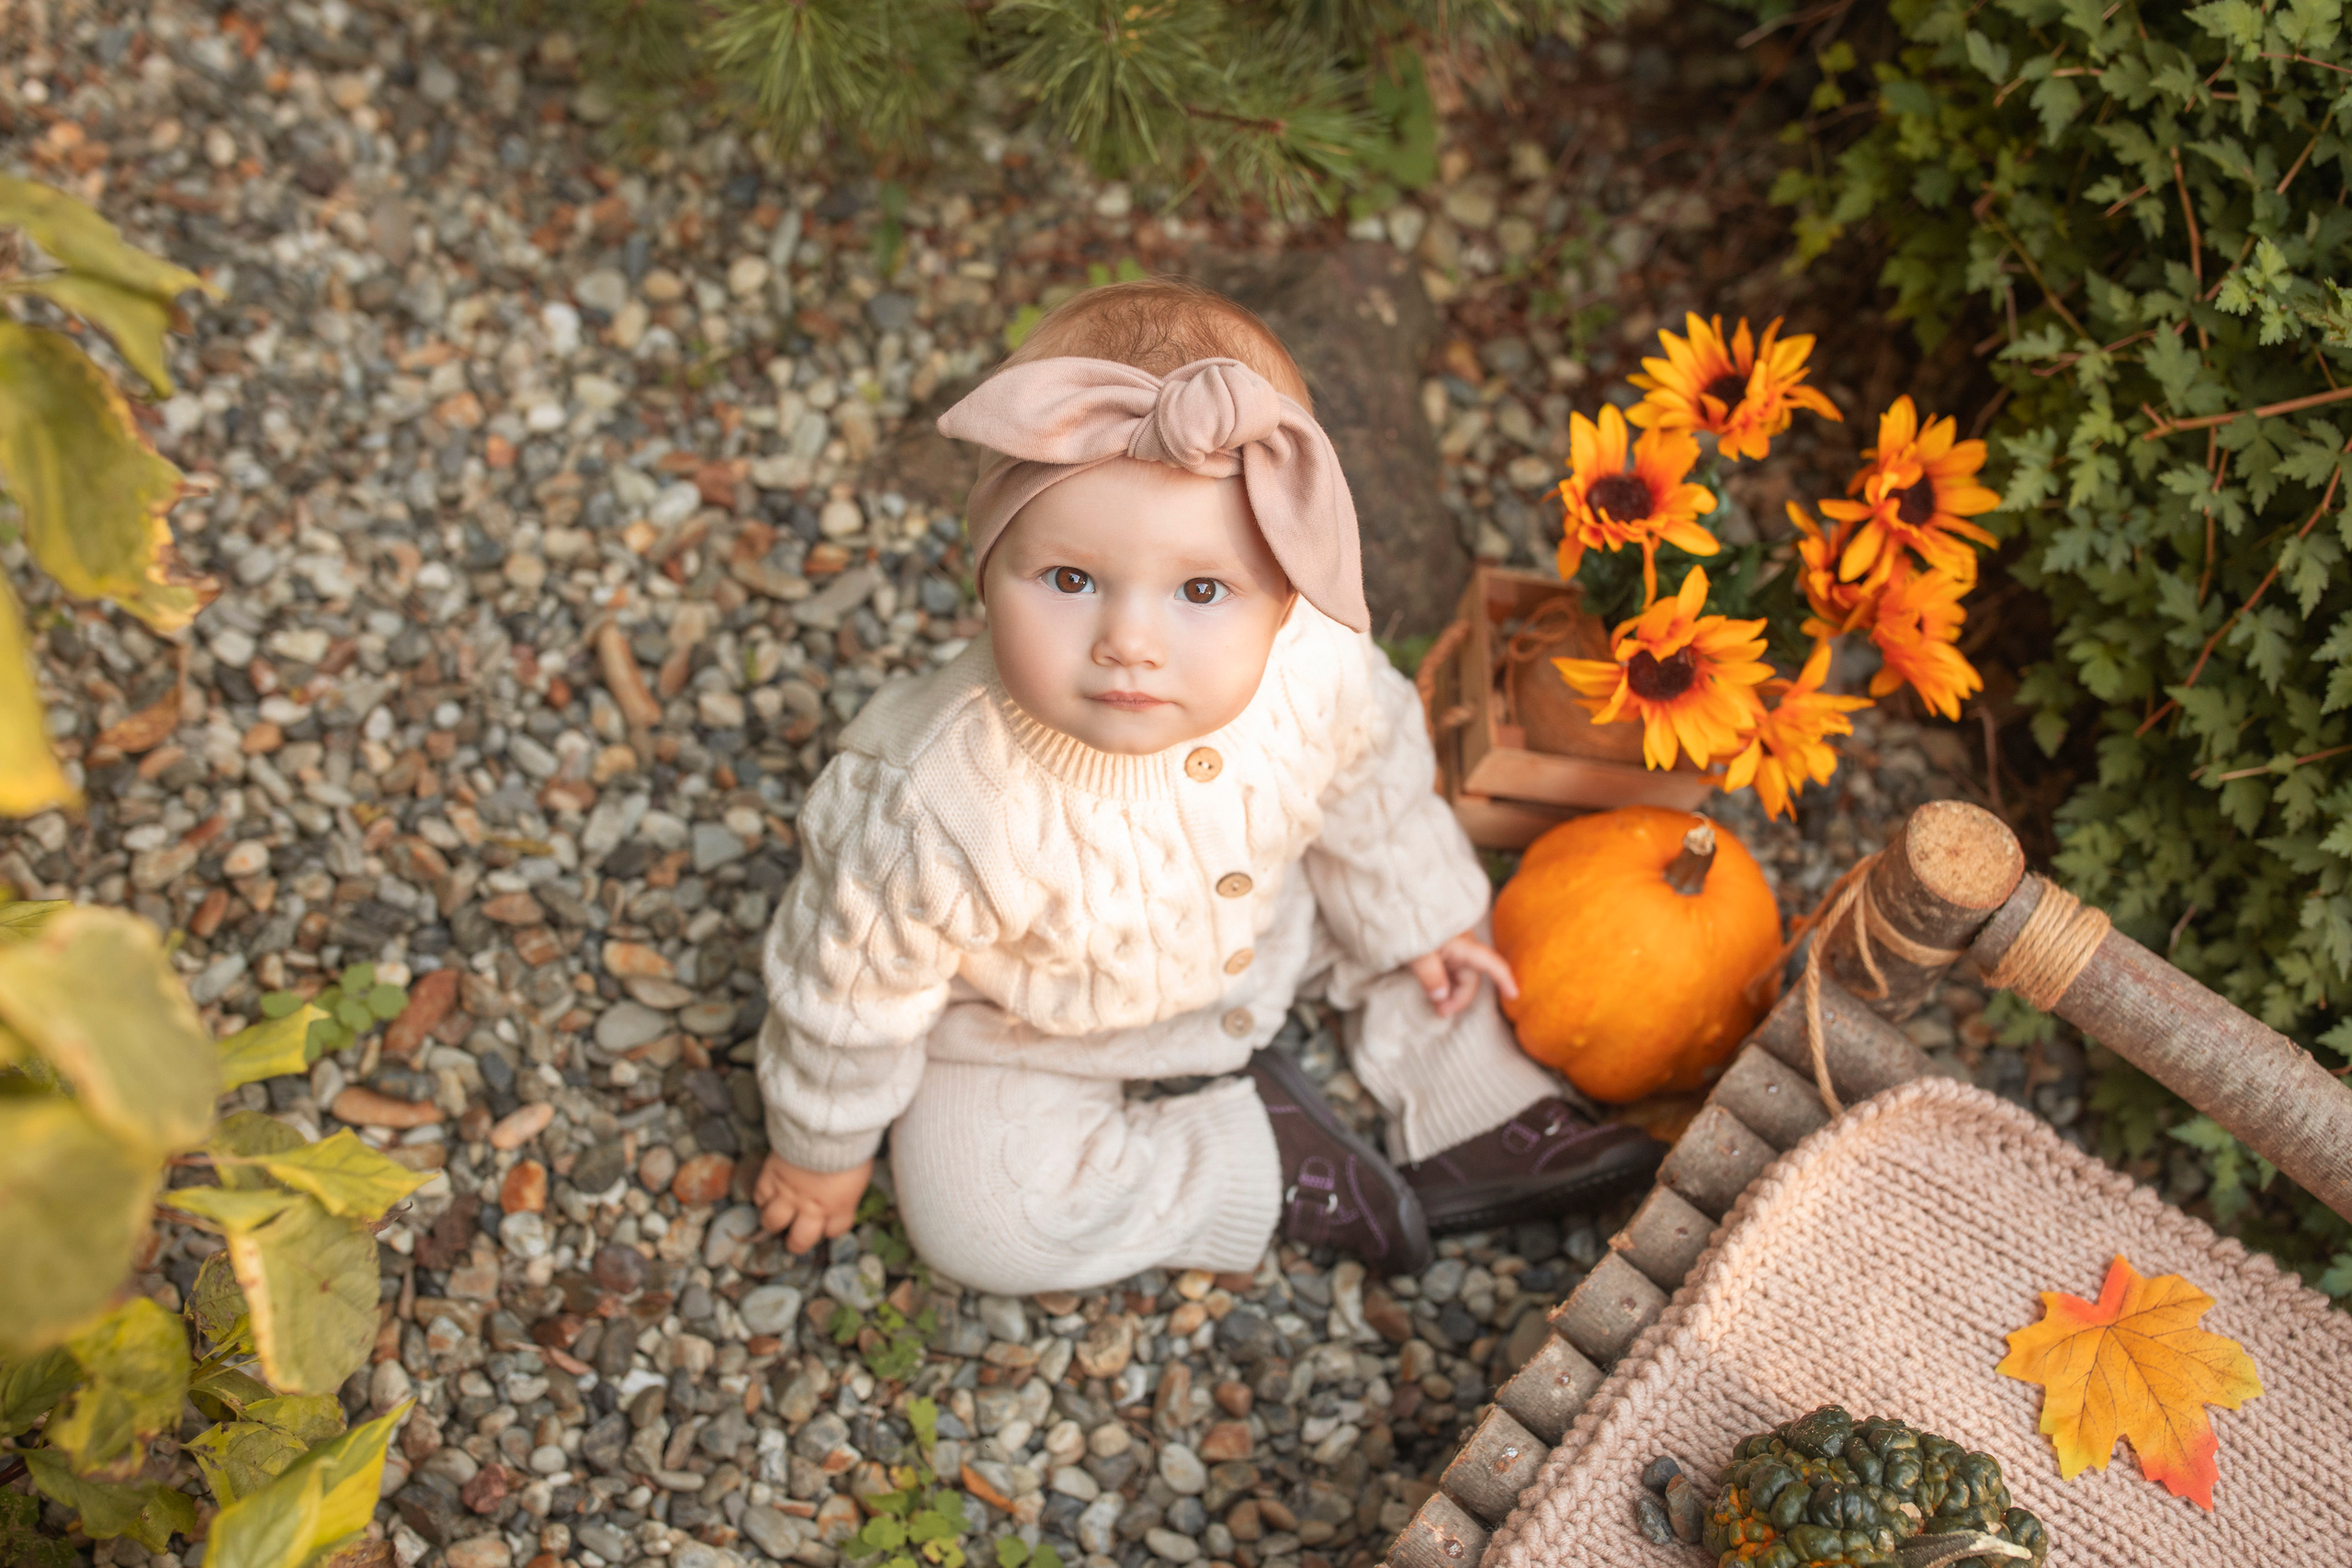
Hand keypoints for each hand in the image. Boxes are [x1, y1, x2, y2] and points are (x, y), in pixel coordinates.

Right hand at [754, 1154, 872, 1254]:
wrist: (828, 1128)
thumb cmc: (851, 1146)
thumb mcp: (859, 1173)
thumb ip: (848, 1190)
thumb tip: (842, 1192)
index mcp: (839, 1207)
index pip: (834, 1231)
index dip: (829, 1229)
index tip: (827, 1223)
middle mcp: (812, 1207)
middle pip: (800, 1240)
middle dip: (797, 1242)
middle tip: (795, 1238)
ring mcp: (788, 1193)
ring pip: (772, 1222)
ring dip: (773, 1223)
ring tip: (776, 1219)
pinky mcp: (771, 1176)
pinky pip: (759, 1196)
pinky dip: (762, 1198)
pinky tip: (767, 1195)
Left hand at [1407, 931, 1519, 1019]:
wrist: (1393, 896)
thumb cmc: (1407, 921)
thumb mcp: (1416, 951)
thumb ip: (1431, 975)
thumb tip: (1442, 998)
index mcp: (1463, 944)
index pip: (1492, 963)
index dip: (1504, 979)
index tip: (1514, 995)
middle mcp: (1462, 943)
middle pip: (1469, 976)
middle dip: (1457, 998)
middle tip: (1438, 1012)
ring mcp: (1450, 944)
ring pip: (1458, 973)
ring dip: (1449, 990)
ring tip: (1434, 1005)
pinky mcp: (1437, 944)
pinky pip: (1447, 966)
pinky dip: (1443, 981)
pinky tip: (1431, 989)